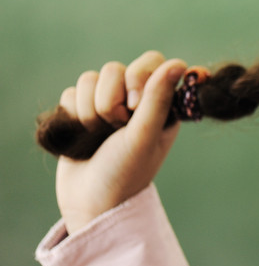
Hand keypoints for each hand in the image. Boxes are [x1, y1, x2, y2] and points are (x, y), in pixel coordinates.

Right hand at [55, 51, 187, 233]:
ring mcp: (109, 105)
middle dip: (111, 98)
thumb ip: (158, 99)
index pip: (153, 62)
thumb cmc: (124, 173)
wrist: (89, 203)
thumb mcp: (144, 136)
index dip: (139, 78)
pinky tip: (81, 135)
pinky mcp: (82, 112)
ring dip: (90, 109)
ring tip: (98, 135)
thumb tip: (179, 63)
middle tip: (117, 126)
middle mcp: (136, 101)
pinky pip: (72, 92)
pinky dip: (73, 113)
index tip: (135, 107)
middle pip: (117, 68)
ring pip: (91, 78)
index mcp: (161, 105)